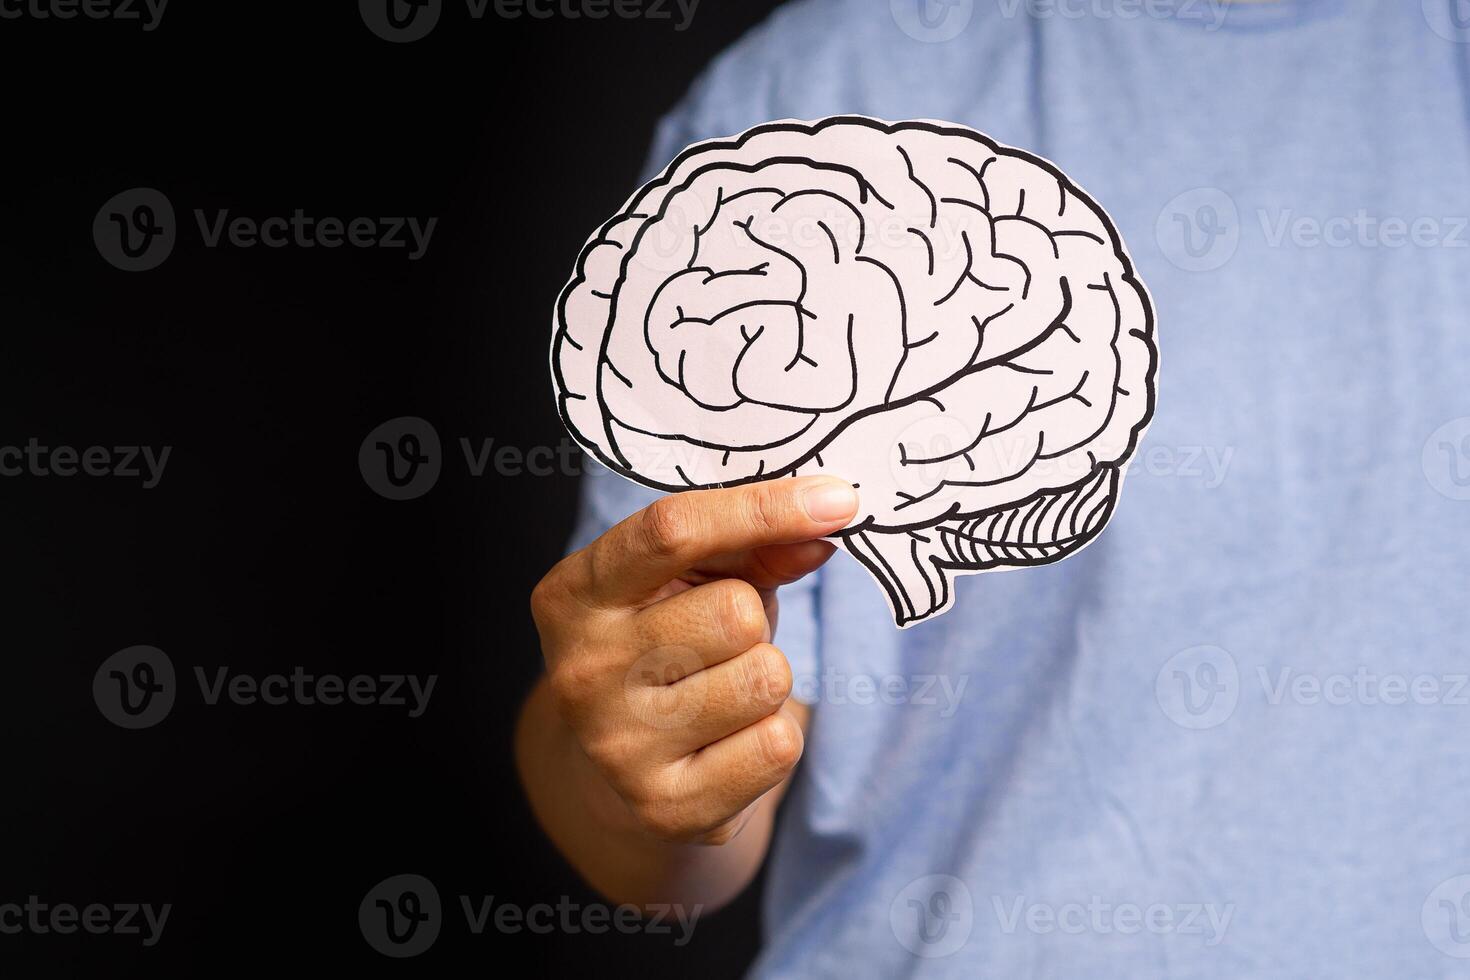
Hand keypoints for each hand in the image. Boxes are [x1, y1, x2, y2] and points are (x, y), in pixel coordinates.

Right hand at [530, 476, 857, 843]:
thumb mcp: (694, 577)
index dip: (765, 507)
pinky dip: (774, 735)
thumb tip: (827, 522)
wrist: (623, 761)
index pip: (673, 530)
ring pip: (765, 679)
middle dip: (754, 620)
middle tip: (722, 640)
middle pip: (736, 613)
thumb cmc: (668, 642)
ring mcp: (617, 746)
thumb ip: (755, 542)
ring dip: (767, 677)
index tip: (839, 498)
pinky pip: (777, 745)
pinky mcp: (666, 808)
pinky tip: (731, 739)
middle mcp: (581, 670)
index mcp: (574, 593)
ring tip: (724, 688)